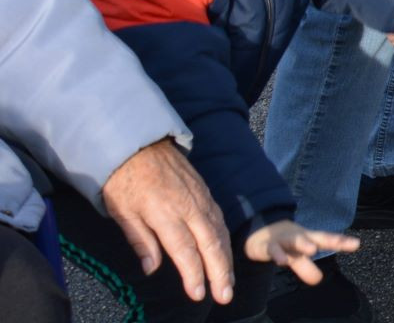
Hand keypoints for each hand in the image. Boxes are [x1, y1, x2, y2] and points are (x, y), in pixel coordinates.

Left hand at [99, 138, 232, 306]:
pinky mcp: (204, 191)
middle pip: (210, 243)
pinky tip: (224, 251)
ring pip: (220, 231)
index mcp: (165, 212)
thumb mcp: (122, 212)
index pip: (184, 249)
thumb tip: (151, 267)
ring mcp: (200, 197)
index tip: (199, 294)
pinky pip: (219, 218)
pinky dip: (225, 238)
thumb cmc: (124, 179)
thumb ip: (140, 240)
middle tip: (225, 294)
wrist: (138, 143)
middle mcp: (189, 206)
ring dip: (226, 258)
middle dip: (220, 271)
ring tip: (228, 281)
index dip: (193, 274)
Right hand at [242, 221, 358, 285]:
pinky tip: (282, 260)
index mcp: (308, 238)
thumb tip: (317, 280)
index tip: (356, 244)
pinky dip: (277, 254)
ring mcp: (284, 239)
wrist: (257, 231)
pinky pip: (273, 249)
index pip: (327, 239)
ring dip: (303, 243)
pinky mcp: (268, 245)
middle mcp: (299, 237)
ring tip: (312, 250)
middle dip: (330, 239)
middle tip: (342, 243)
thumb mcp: (295, 256)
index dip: (341, 241)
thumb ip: (306, 268)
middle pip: (316, 237)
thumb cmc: (283, 243)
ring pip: (295, 240)